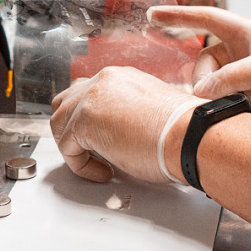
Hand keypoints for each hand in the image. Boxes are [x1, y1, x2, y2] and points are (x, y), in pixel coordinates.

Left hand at [51, 66, 201, 182]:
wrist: (190, 135)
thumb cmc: (182, 130)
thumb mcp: (149, 113)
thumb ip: (126, 116)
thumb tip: (117, 134)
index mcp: (120, 77)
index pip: (88, 94)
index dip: (90, 121)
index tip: (103, 142)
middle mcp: (103, 81)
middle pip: (66, 102)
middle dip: (72, 128)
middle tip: (88, 151)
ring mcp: (91, 98)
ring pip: (60, 123)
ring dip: (74, 146)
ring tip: (97, 163)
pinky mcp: (84, 121)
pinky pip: (67, 147)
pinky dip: (81, 165)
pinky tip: (104, 173)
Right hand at [149, 5, 250, 134]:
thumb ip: (231, 78)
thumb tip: (199, 93)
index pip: (206, 18)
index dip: (178, 16)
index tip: (152, 16)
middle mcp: (248, 54)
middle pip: (204, 61)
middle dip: (200, 78)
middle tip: (206, 97)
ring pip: (213, 86)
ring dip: (212, 98)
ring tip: (227, 109)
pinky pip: (225, 104)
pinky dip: (222, 111)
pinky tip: (233, 119)